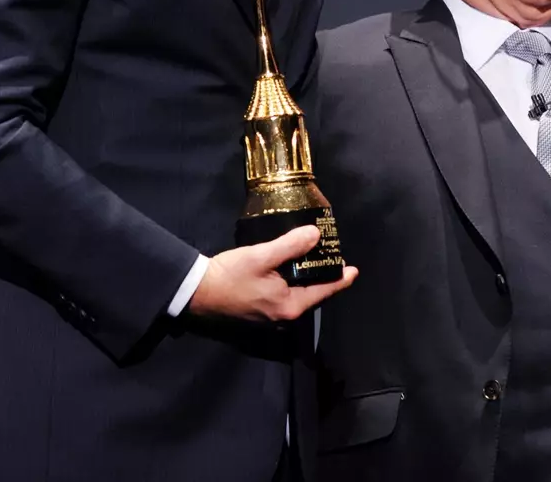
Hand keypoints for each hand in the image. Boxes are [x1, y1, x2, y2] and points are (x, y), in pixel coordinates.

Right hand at [186, 225, 358, 322]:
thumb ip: (290, 246)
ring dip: (308, 278)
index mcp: (289, 306)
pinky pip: (286, 295)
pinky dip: (294, 282)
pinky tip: (293, 268)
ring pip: (299, 295)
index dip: (340, 280)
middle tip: (333, 258)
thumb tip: (315, 235)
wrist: (196, 292)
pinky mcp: (259, 310)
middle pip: (312, 294)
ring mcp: (270, 315)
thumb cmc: (230, 275)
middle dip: (324, 277)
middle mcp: (283, 315)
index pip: (324, 292)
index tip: (354, 270)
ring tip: (316, 259)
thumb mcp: (262, 256)